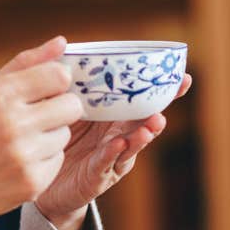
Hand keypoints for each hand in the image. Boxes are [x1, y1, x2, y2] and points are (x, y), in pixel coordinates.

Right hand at [0, 37, 86, 229]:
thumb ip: (25, 65)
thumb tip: (62, 42)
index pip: (59, 76)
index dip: (57, 82)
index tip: (46, 90)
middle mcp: (13, 123)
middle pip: (72, 105)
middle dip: (60, 109)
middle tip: (38, 117)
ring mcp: (24, 155)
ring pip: (65, 134)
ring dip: (49, 136)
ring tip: (20, 143)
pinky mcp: (32, 182)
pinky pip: (59, 160)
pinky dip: (44, 161)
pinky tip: (18, 163)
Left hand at [35, 73, 192, 229]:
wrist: (44, 185)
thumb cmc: (57, 140)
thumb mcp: (61, 108)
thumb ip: (68, 84)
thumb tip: (63, 45)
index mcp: (113, 117)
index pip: (141, 100)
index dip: (164, 90)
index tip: (184, 77)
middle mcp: (119, 135)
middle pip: (145, 120)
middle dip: (161, 106)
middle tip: (176, 95)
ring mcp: (112, 157)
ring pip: (133, 144)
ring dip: (145, 132)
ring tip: (155, 122)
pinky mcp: (97, 176)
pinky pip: (106, 163)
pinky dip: (113, 154)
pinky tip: (118, 144)